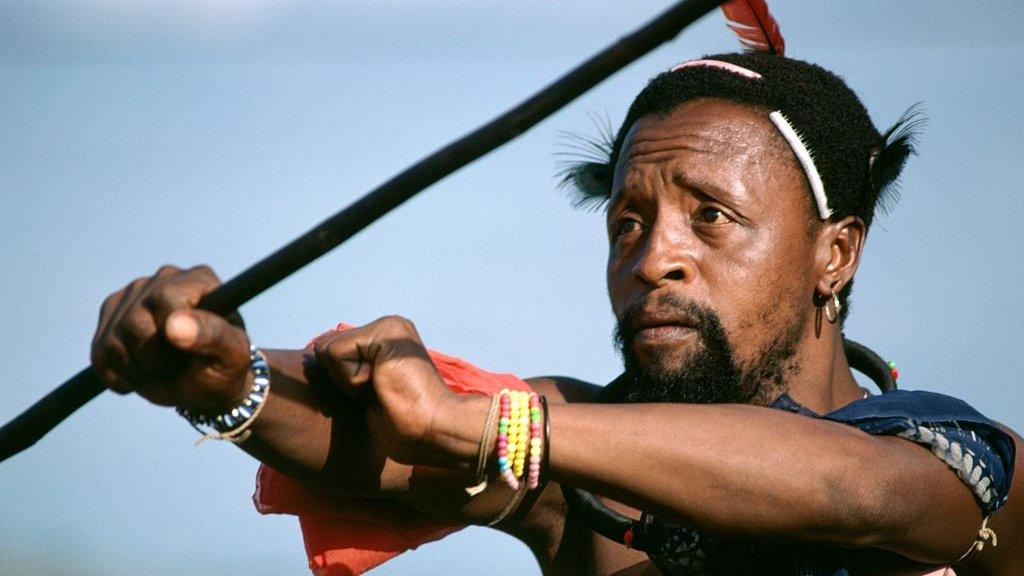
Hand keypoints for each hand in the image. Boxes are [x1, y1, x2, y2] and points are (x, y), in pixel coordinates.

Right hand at [90, 265, 250, 411]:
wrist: (204, 385)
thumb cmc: (224, 366)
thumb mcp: (232, 355)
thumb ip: (213, 335)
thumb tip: (174, 325)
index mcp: (198, 280)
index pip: (165, 298)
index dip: (172, 335)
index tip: (189, 352)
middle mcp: (163, 279)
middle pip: (134, 321)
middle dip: (155, 358)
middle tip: (178, 363)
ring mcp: (133, 295)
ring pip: (113, 340)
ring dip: (138, 370)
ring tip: (162, 368)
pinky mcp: (110, 316)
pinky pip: (99, 354)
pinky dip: (119, 376)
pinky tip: (142, 373)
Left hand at [313, 316, 477, 465]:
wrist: (436, 431)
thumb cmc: (406, 427)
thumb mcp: (369, 394)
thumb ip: (350, 373)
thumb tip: (321, 362)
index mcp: (384, 341)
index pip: (329, 352)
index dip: (340, 384)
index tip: (376, 396)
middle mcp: (387, 327)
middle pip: (323, 347)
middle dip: (341, 380)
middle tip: (379, 393)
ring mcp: (388, 326)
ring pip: (326, 350)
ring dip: (347, 382)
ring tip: (382, 389)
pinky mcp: (384, 333)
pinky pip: (335, 354)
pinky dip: (351, 381)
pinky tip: (383, 385)